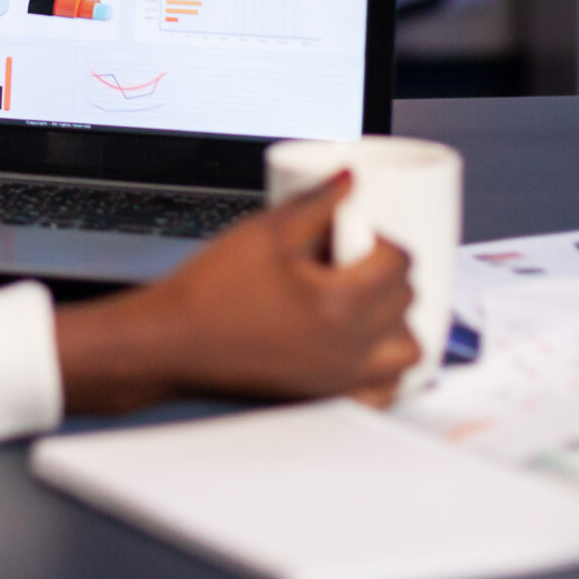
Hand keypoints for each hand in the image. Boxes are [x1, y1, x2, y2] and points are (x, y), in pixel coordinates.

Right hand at [53, 171, 419, 415]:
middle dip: (391, 274)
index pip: (398, 264)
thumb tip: (349, 180)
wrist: (172, 341)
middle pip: (406, 303)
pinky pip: (382, 393)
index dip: (384, 238)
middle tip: (358, 258)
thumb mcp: (264, 232)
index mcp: (342, 304)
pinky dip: (387, 372)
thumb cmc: (209, 294)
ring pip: (407, 352)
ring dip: (399, 324)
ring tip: (370, 303)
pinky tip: (368, 350)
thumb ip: (316, 201)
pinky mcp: (325, 398)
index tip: (360, 233)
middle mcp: (351, 348)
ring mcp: (341, 379)